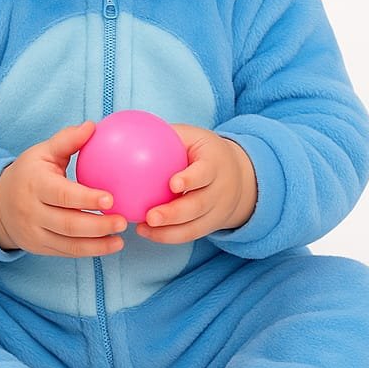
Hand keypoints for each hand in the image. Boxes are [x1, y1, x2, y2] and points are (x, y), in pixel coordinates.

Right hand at [0, 121, 127, 256]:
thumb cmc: (29, 173)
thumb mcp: (42, 153)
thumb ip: (67, 140)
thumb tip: (92, 126)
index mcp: (35, 185)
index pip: (62, 195)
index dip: (86, 198)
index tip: (111, 198)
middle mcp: (32, 212)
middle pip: (68, 224)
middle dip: (97, 226)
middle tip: (122, 221)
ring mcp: (34, 233)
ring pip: (68, 244)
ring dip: (97, 244)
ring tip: (120, 239)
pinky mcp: (39, 248)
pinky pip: (66, 252)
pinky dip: (89, 251)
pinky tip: (109, 245)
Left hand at [135, 124, 256, 244]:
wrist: (239, 174)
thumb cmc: (203, 151)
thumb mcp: (192, 137)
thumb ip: (167, 135)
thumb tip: (129, 131)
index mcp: (216, 163)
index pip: (205, 172)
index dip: (191, 179)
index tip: (173, 184)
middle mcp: (220, 190)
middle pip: (199, 205)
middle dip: (175, 213)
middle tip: (150, 217)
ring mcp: (218, 211)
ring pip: (195, 226)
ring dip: (168, 231)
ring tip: (142, 229)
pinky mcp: (212, 225)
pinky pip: (190, 235)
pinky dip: (168, 236)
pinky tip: (146, 232)